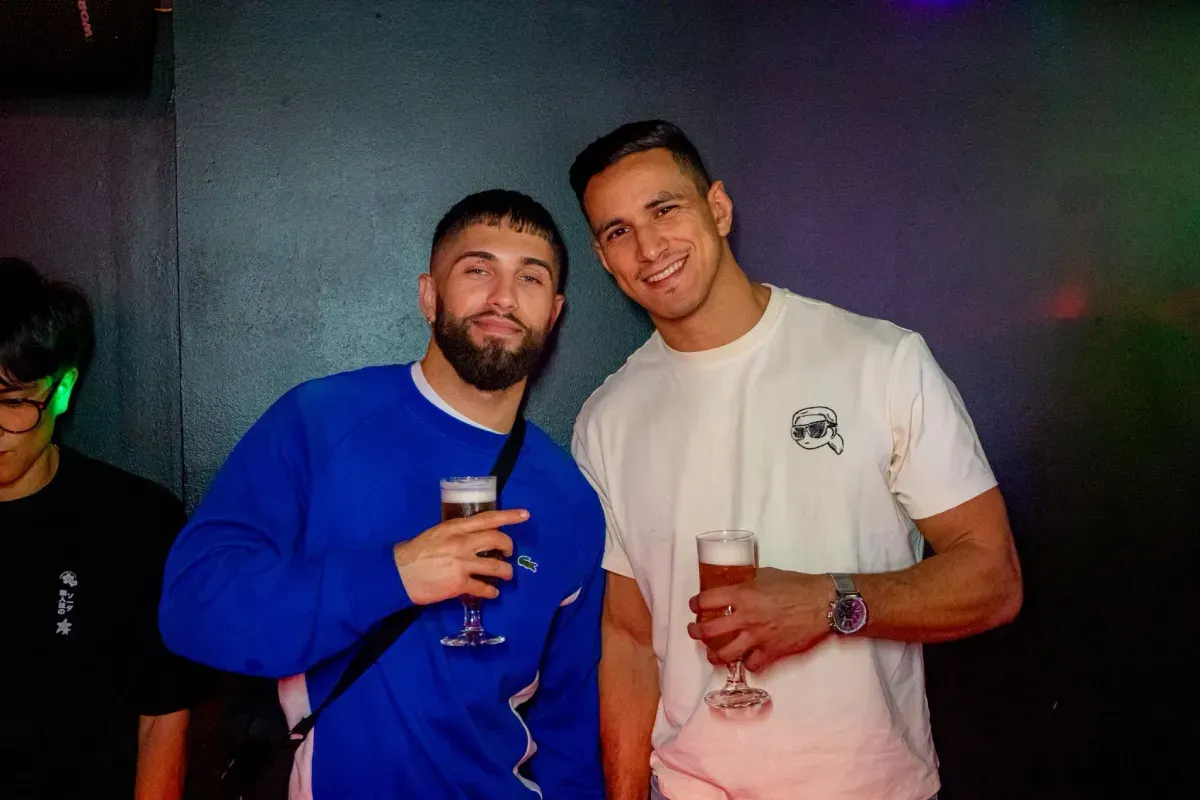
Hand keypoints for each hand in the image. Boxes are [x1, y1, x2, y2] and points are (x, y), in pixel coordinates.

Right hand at [393, 509, 527, 604]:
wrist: (399, 574)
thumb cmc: (415, 552)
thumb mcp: (437, 533)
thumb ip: (457, 533)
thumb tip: (474, 536)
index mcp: (455, 528)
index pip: (488, 518)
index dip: (509, 516)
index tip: (525, 515)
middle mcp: (462, 543)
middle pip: (497, 540)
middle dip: (509, 546)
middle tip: (509, 552)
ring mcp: (462, 564)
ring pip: (496, 566)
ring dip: (506, 571)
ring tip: (506, 575)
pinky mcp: (459, 584)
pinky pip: (483, 588)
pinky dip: (491, 591)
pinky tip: (493, 593)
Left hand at [686, 567, 835, 671]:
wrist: (823, 603)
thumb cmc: (797, 585)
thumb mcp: (767, 575)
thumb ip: (748, 582)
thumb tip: (736, 584)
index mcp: (743, 594)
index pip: (707, 600)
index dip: (696, 603)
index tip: (695, 605)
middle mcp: (746, 618)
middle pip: (708, 631)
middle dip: (696, 632)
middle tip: (694, 630)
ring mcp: (758, 638)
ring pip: (724, 654)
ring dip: (713, 654)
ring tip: (712, 652)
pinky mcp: (772, 652)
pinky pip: (751, 665)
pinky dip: (746, 663)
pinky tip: (745, 658)